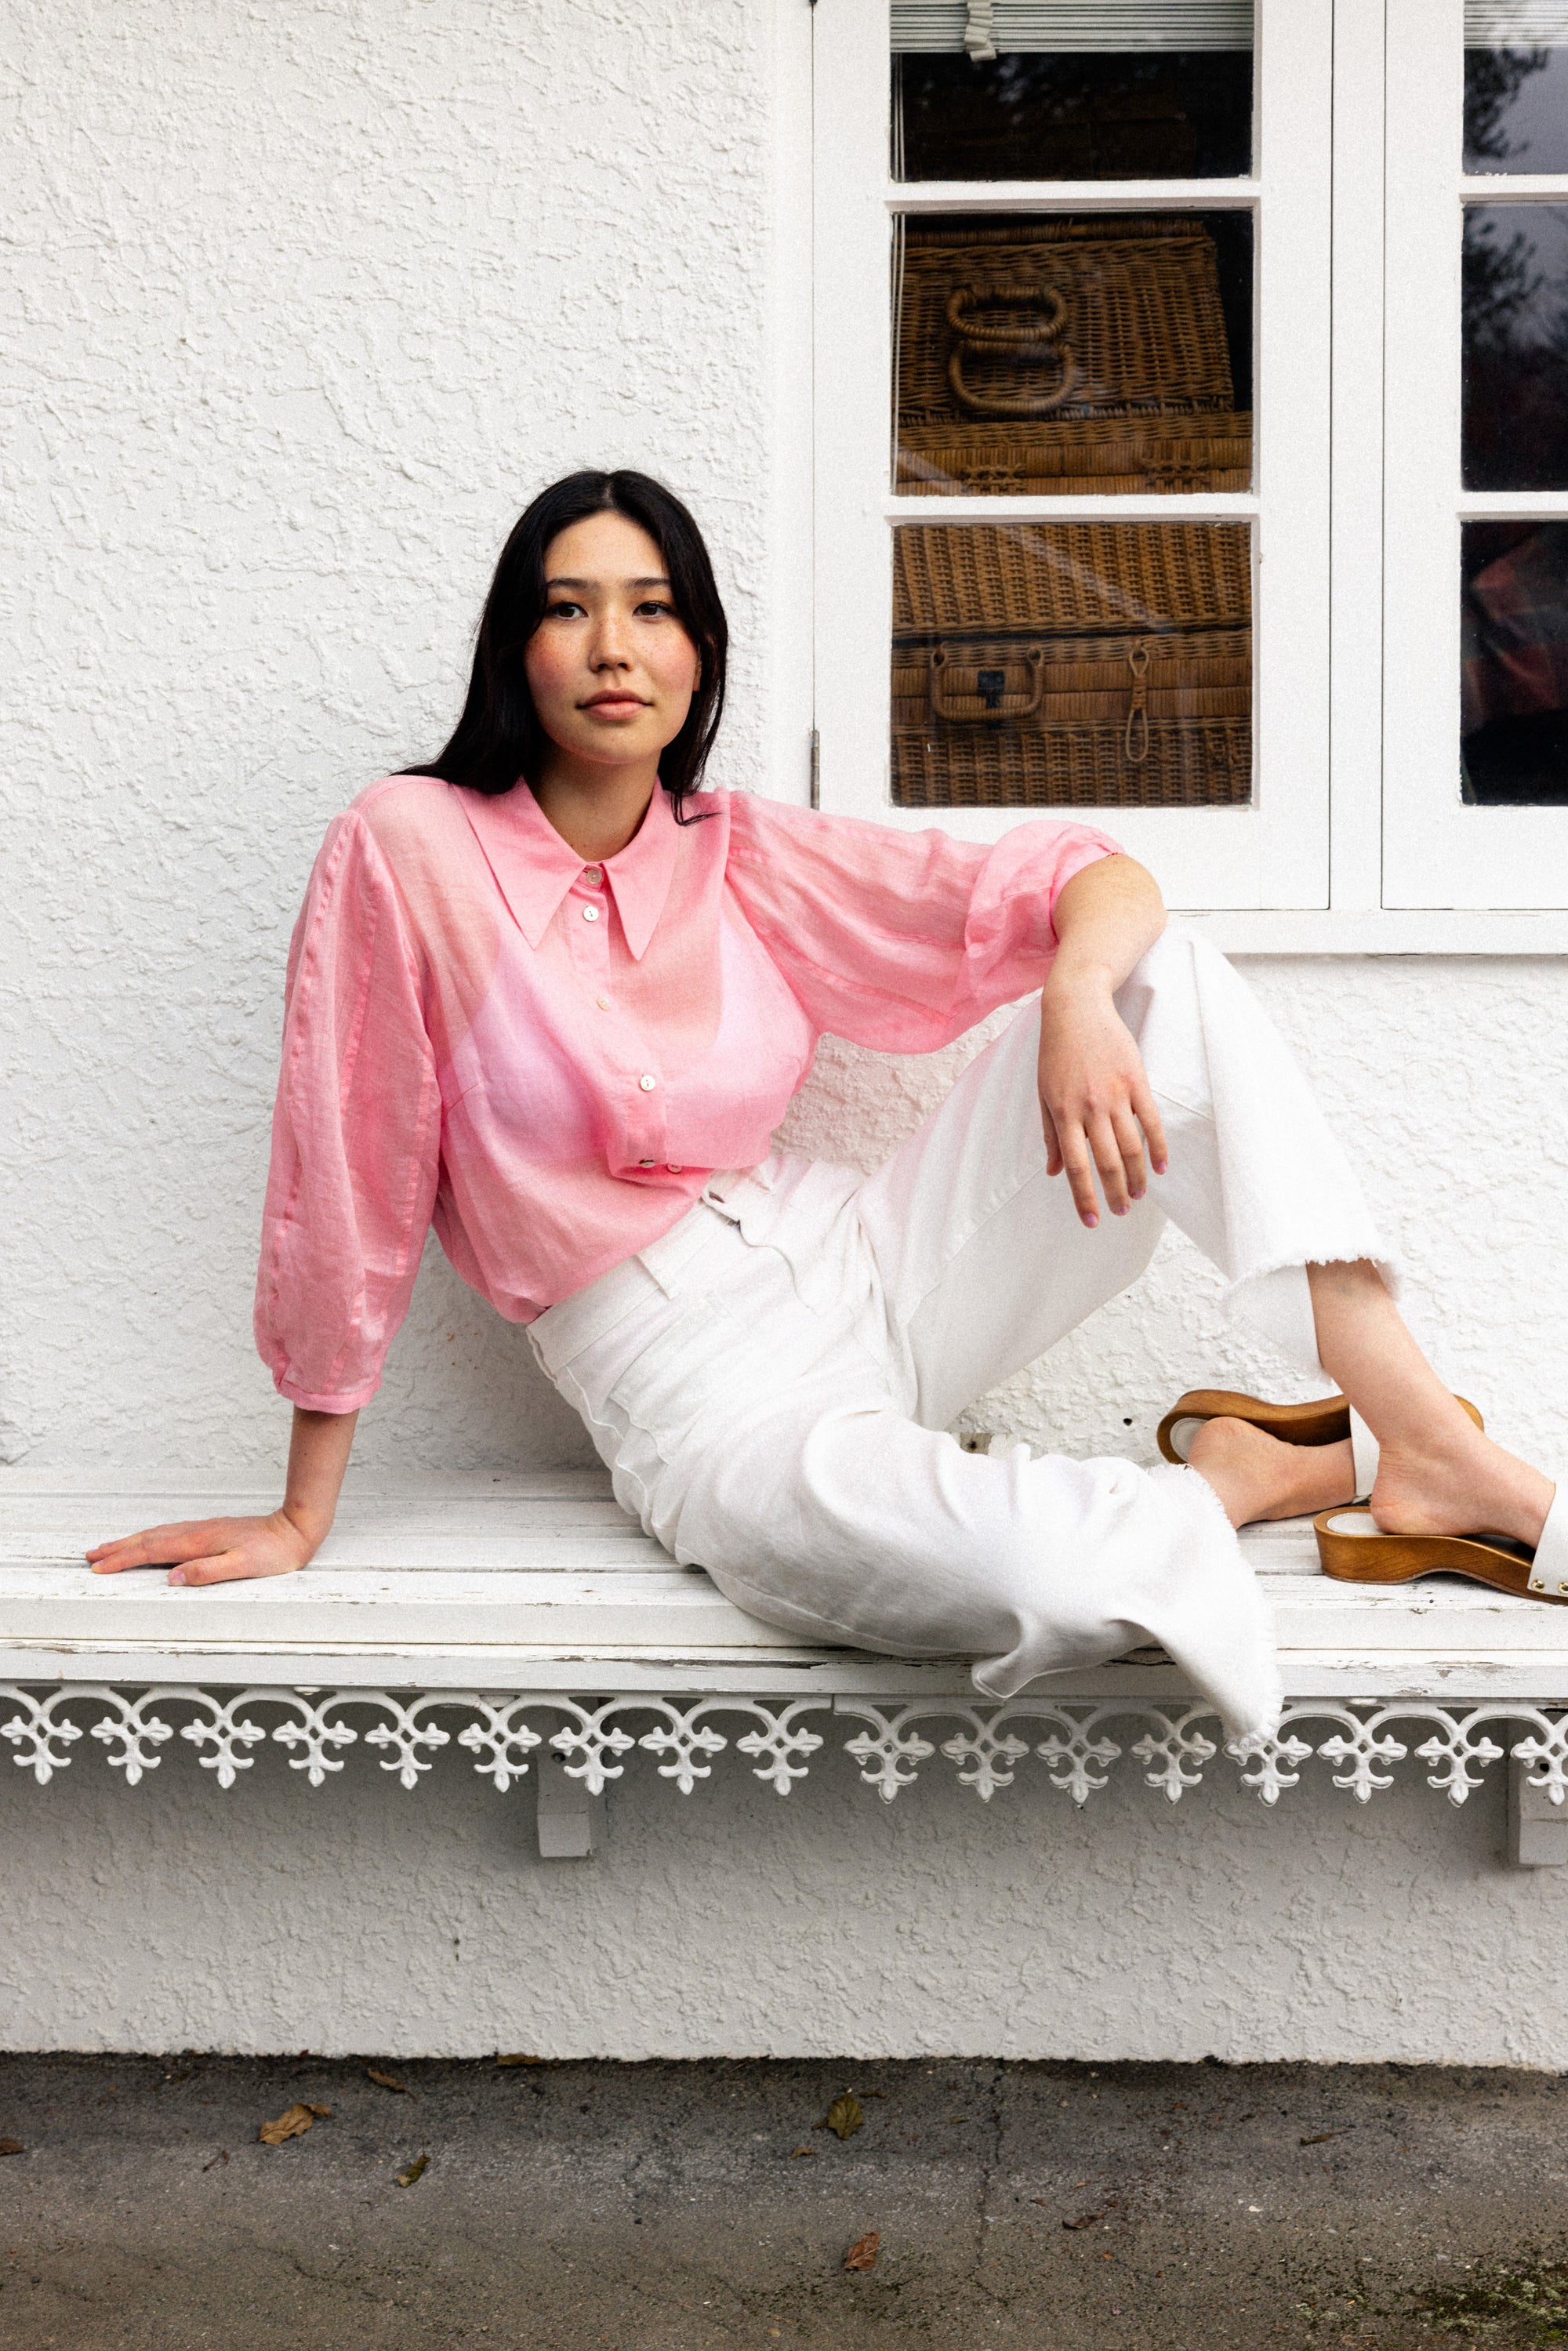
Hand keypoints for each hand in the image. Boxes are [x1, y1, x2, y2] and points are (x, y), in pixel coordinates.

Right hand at [85, 1507, 321, 1586]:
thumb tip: (172, 1578)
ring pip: (157, 1534)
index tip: (99, 1566)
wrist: (295, 1529)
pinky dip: (151, 1538)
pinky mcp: (210, 1531)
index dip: (123, 1559)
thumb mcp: (242, 1567)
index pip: (152, 1551)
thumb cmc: (273, 1552)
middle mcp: (196, 1533)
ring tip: (111, 1547)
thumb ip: (207, 1572)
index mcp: (199, 1543)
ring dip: (131, 1541)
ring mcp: (203, 1530)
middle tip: (90, 1555)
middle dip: (118, 1548)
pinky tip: (150, 1541)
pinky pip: (170, 1533)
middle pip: (148, 1539)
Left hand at [1037, 968, 1167, 1227]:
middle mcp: (1089, 1107)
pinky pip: (1150, 1122)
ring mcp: (1115, 1094)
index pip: (1074, 1166)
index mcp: (1062, 1113)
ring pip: (1131, 1147)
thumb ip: (1051, 1135)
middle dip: (1114, 1193)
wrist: (1076, 1008)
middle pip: (1107, 1162)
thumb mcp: (1044, 1094)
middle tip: (1120, 1212)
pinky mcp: (1136, 1081)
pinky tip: (1160, 1168)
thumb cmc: (1056, 1053)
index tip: (1091, 1220)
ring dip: (1137, 1176)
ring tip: (1138, 1195)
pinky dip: (1157, 1148)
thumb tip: (1052, 1173)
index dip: (1083, 1197)